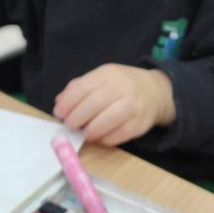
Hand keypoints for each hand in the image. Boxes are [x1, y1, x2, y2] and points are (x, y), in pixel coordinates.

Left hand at [53, 64, 175, 145]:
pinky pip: (122, 133)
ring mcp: (134, 105)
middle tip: (69, 125)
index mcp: (108, 74)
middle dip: (78, 117)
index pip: (84, 87)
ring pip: (110, 118)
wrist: (154, 91)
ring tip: (84, 134)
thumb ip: (79, 88)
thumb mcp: (101, 78)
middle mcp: (122, 87)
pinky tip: (99, 138)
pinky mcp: (141, 123)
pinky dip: (107, 138)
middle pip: (96, 102)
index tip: (59, 113)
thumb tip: (60, 103)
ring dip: (92, 129)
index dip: (68, 102)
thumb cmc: (121, 86)